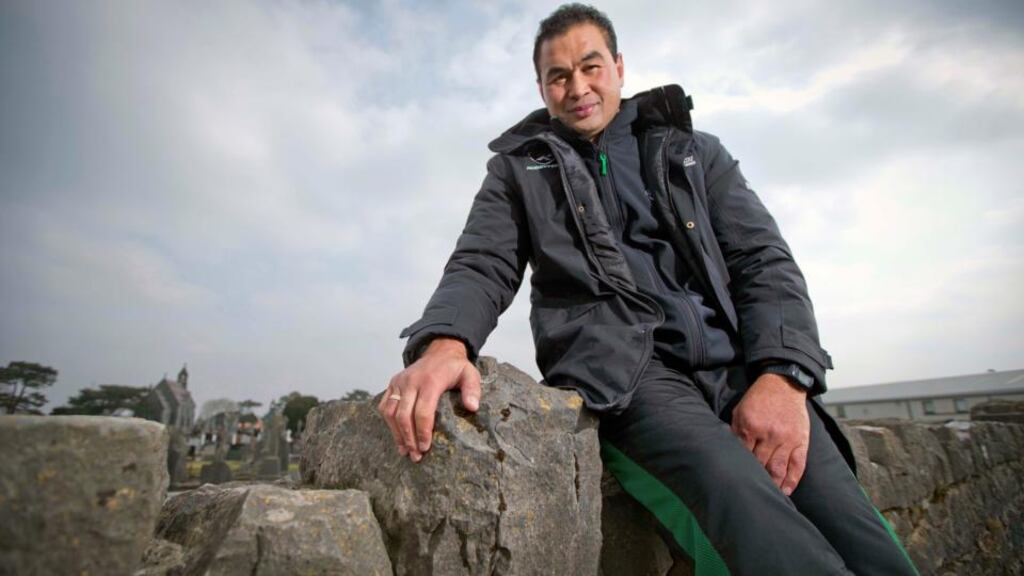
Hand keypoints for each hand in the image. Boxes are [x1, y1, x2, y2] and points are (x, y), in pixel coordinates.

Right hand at [379, 337, 480, 462]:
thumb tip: (472, 407)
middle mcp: (411, 381)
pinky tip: (397, 436)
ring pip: (391, 412)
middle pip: (404, 415)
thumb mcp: (470, 374)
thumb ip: (472, 390)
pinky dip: (388, 423)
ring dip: (397, 434)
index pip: (423, 411)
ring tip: (405, 450)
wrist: (439, 351)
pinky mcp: (393, 384)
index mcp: (430, 381)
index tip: (425, 448)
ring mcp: (399, 382)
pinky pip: (385, 406)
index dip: (423, 432)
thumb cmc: (455, 367)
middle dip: (409, 438)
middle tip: (415, 456)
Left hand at [730, 373, 808, 495]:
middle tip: (748, 491)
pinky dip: (792, 481)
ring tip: (767, 496)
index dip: (739, 467)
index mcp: (750, 426)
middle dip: (754, 478)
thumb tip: (729, 451)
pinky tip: (786, 491)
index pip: (742, 454)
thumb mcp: (740, 410)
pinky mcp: (801, 441)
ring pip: (777, 469)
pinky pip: (798, 466)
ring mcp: (786, 439)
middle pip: (759, 464)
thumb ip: (735, 430)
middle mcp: (769, 434)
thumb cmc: (759, 398)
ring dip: (772, 485)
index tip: (735, 478)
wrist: (783, 384)